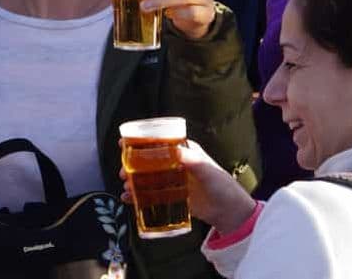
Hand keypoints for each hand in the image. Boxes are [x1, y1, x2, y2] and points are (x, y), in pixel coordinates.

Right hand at [118, 140, 256, 233]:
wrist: (227, 211)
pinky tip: (129, 199)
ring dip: (134, 180)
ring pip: (148, 177)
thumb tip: (177, 151)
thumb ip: (194, 161)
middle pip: (149, 161)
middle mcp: (176, 164)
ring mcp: (173, 181)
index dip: (142, 142)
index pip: (160, 142)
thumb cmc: (222, 186)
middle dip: (133, 164)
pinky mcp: (172, 196)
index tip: (124, 142)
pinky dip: (139, 196)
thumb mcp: (208, 171)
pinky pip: (151, 194)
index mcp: (185, 152)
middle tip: (124, 171)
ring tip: (126, 186)